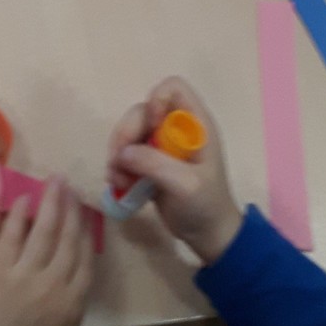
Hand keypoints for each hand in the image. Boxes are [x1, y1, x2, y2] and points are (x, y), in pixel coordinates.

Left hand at [0, 181, 93, 325]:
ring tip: (55, 181)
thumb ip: (69, 300)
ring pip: (44, 231)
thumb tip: (67, 268)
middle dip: (72, 209)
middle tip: (71, 184)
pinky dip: (18, 215)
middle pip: (68, 239)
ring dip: (51, 202)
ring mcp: (25, 276)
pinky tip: (23, 198)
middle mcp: (54, 285)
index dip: (86, 232)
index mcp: (73, 304)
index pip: (85, 259)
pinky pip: (11, 236)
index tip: (86, 211)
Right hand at [107, 78, 241, 265]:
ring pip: (131, 132)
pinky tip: (118, 184)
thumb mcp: (185, 185)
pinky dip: (119, 165)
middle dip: (127, 133)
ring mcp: (163, 145)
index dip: (156, 100)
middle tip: (117, 160)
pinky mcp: (150, 162)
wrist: (209, 237)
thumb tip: (122, 153)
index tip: (149, 127)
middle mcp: (177, 128)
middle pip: (143, 110)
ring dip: (118, 152)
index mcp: (195, 125)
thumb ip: (155, 164)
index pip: (173, 88)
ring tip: (116, 179)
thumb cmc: (206, 206)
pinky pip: (127, 152)